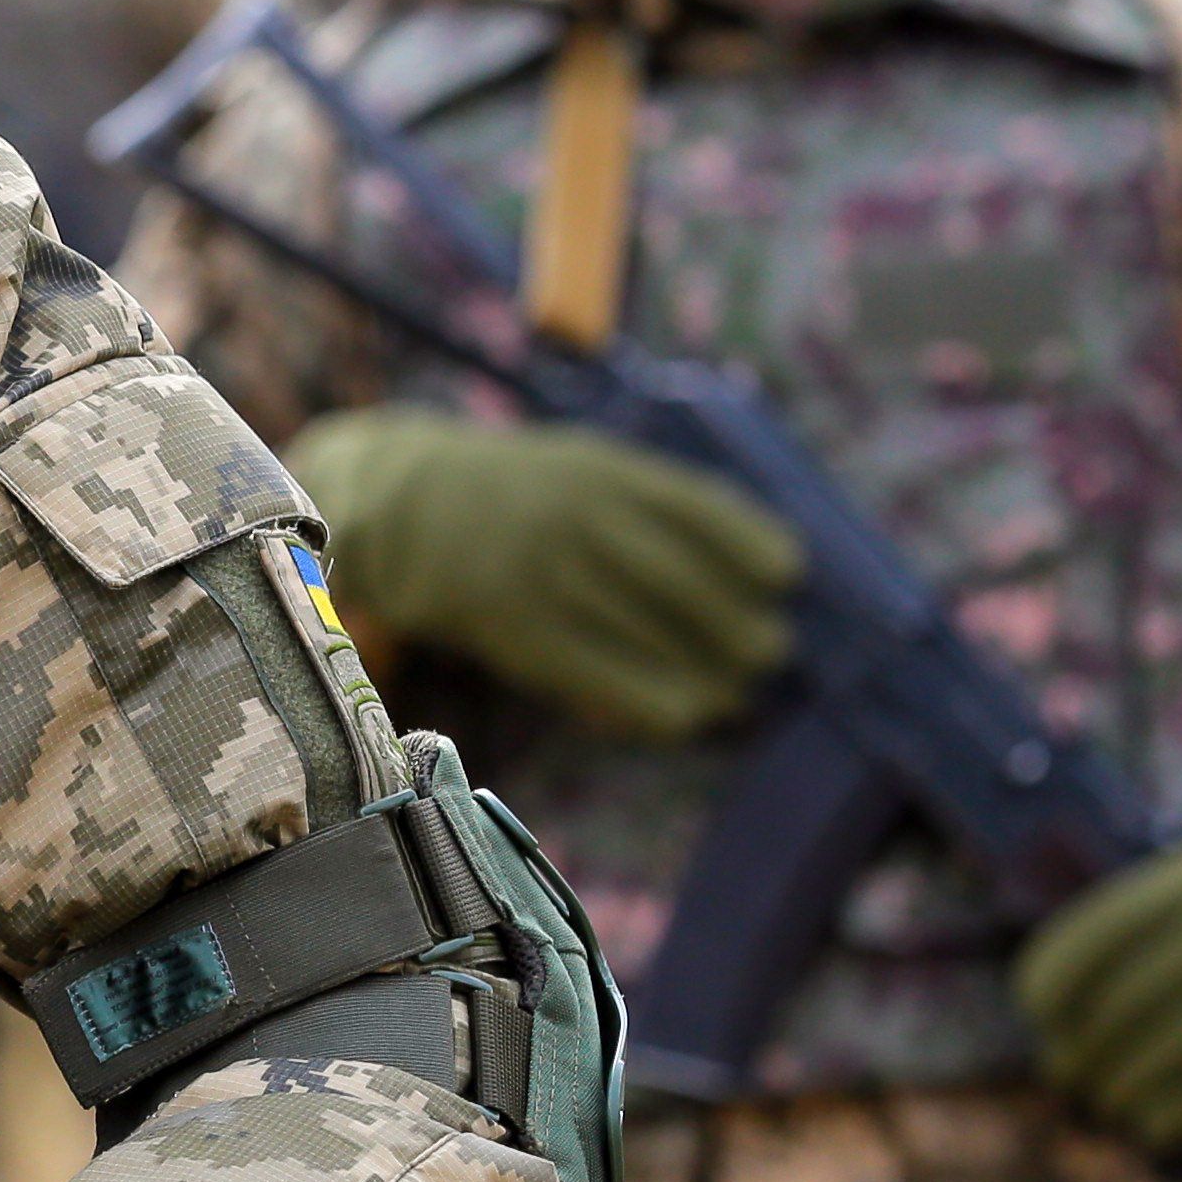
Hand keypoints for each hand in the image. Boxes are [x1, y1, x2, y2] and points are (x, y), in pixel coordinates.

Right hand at [286, 407, 804, 739]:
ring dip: (703, 673)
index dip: (752, 549)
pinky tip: (681, 716)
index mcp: (599, 469)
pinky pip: (595, 674)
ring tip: (733, 692)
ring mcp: (538, 572)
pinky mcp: (509, 626)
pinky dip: (648, 702)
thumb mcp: (578, 466)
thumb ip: (649, 506)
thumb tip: (753, 573)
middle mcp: (573, 517)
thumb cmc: (511, 495)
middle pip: (681, 582)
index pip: (699, 510)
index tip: (787, 577)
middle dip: (736, 624)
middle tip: (767, 650)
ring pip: (645, 635)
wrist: (395, 508)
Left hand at [1010, 800, 1181, 1146]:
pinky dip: (1164, 1116)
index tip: (1038, 1016)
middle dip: (1078, 1054)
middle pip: (1113, 1013)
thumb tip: (1050, 1011)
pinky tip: (1150, 1122)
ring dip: (1116, 1093)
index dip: (1044, 991)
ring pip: (1154, 1061)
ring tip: (1108, 1099)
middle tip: (1068, 1071)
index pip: (1084, 945)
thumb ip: (1138, 921)